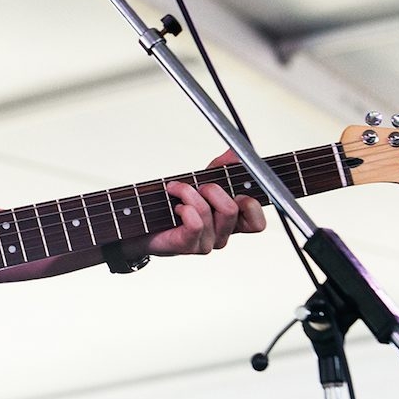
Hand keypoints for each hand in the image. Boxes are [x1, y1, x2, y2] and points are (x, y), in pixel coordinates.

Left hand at [125, 150, 265, 259]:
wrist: (141, 224)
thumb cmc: (172, 204)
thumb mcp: (200, 182)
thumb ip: (220, 169)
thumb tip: (234, 152)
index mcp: (230, 224)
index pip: (257, 224)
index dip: (251, 205)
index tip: (233, 190)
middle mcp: (222, 236)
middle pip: (232, 210)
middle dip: (213, 189)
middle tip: (199, 185)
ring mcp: (206, 243)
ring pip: (210, 212)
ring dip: (190, 192)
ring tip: (175, 189)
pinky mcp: (188, 246)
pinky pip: (196, 223)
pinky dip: (184, 206)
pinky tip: (174, 205)